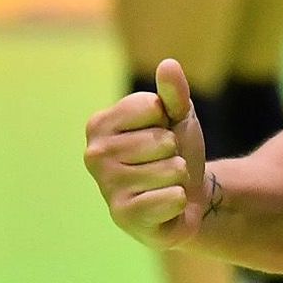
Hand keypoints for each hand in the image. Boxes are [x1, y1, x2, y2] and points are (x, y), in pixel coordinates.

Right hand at [84, 59, 208, 249]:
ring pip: (170, 169)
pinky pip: (171, 197)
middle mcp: (94, 154)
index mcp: (100, 124)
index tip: (160, 132)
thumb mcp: (178, 115)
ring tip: (165, 183)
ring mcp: (106, 187)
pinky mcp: (123, 217)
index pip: (151, 106)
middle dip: (175, 152)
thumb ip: (173, 92)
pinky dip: (178, 200)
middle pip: (162, 141)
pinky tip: (165, 205)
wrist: (188, 197)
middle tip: (164, 163)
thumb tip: (168, 65)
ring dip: (178, 176)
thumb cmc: (175, 151)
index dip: (168, 119)